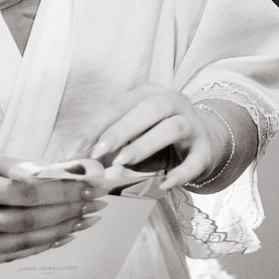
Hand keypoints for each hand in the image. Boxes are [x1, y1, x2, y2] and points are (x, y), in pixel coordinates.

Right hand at [0, 146, 97, 272]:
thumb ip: (13, 165)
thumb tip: (55, 173)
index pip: (27, 193)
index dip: (63, 192)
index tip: (90, 187)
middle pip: (30, 220)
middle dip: (69, 212)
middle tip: (97, 205)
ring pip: (23, 242)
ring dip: (60, 233)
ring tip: (86, 222)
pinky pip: (8, 256)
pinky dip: (37, 247)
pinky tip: (59, 238)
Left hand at [88, 85, 234, 192]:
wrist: (204, 140)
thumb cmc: (157, 135)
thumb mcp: (132, 132)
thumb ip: (106, 142)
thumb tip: (73, 159)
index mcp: (149, 94)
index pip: (119, 105)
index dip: (95, 126)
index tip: (75, 149)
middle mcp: (174, 103)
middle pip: (149, 109)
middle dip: (121, 130)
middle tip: (98, 151)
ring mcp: (193, 124)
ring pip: (173, 127)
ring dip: (146, 144)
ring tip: (123, 162)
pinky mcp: (206, 149)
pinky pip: (196, 160)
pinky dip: (181, 172)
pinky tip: (165, 184)